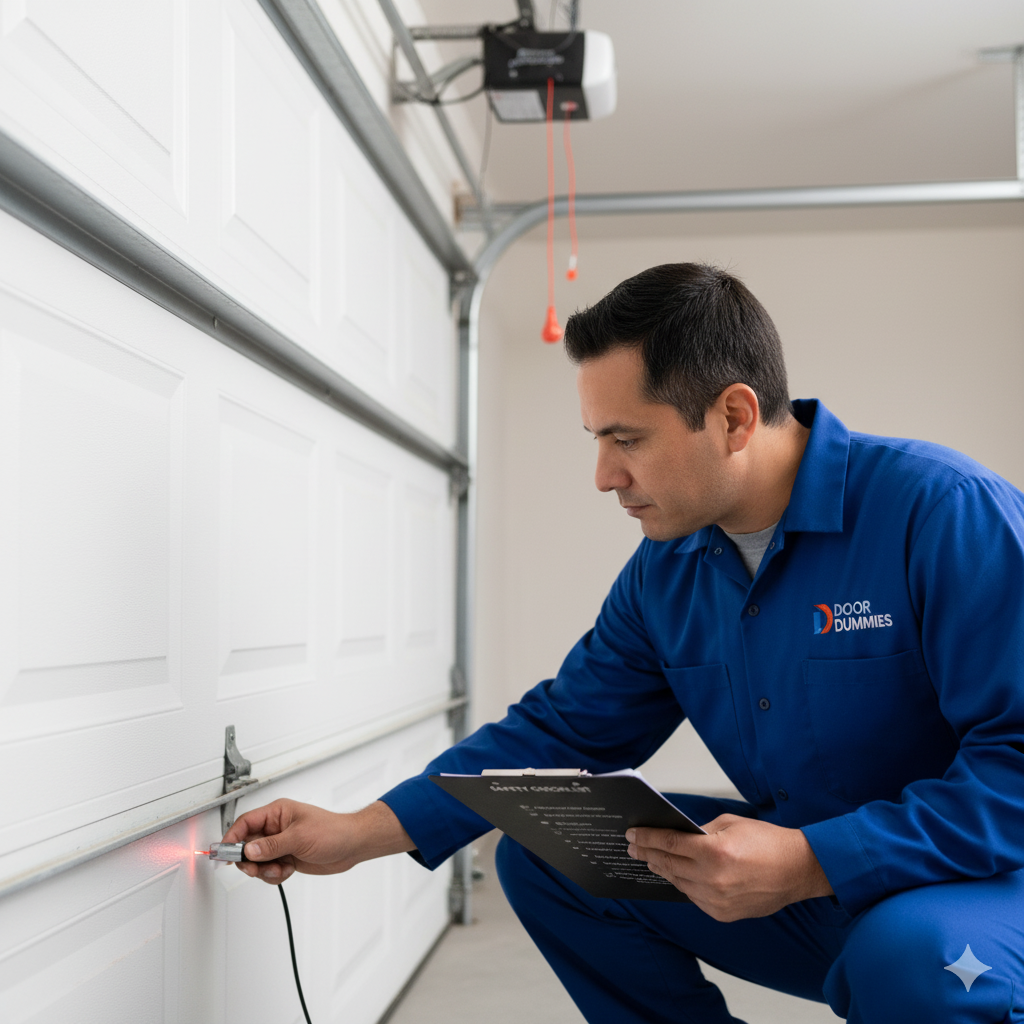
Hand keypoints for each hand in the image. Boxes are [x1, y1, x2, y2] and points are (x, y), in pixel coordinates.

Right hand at [222, 798, 414, 884]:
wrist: (352, 846)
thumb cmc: (333, 831)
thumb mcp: (299, 837)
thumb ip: (271, 846)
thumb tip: (249, 851)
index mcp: (277, 813)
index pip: (245, 823)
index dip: (232, 838)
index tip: (223, 853)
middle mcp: (276, 828)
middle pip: (247, 845)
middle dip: (249, 860)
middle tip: (255, 868)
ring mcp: (281, 844)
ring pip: (257, 861)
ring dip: (264, 870)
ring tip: (279, 869)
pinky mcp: (286, 858)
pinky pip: (268, 870)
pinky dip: (274, 875)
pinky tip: (287, 872)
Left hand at [626, 814, 832, 921]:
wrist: (799, 870)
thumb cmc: (768, 842)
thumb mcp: (730, 824)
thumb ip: (701, 831)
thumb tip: (677, 836)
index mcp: (714, 852)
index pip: (668, 843)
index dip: (647, 838)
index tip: (632, 834)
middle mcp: (713, 878)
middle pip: (668, 864)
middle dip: (647, 854)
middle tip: (632, 847)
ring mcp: (717, 900)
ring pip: (678, 883)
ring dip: (663, 870)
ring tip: (650, 860)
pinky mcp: (723, 914)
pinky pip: (694, 898)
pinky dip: (683, 885)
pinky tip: (675, 875)